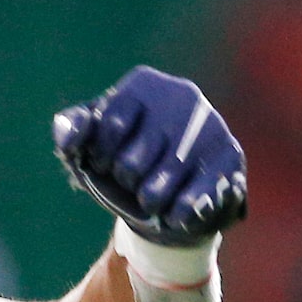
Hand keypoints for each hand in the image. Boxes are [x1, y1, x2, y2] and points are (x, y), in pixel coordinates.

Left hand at [53, 66, 246, 243]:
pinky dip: (176, 215)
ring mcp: (211, 125)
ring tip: (154, 196)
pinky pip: (193, 200)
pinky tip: (175, 213)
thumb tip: (74, 130)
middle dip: (125, 180)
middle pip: (131, 162)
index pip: (109, 126)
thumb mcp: (86, 150)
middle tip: (134, 178)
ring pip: (159, 188)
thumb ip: (71, 132)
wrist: (169, 202)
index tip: (104, 161)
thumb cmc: (121, 167)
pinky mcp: (231, 157)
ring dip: (148, 201)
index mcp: (144, 86)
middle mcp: (182, 96)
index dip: (100, 157)